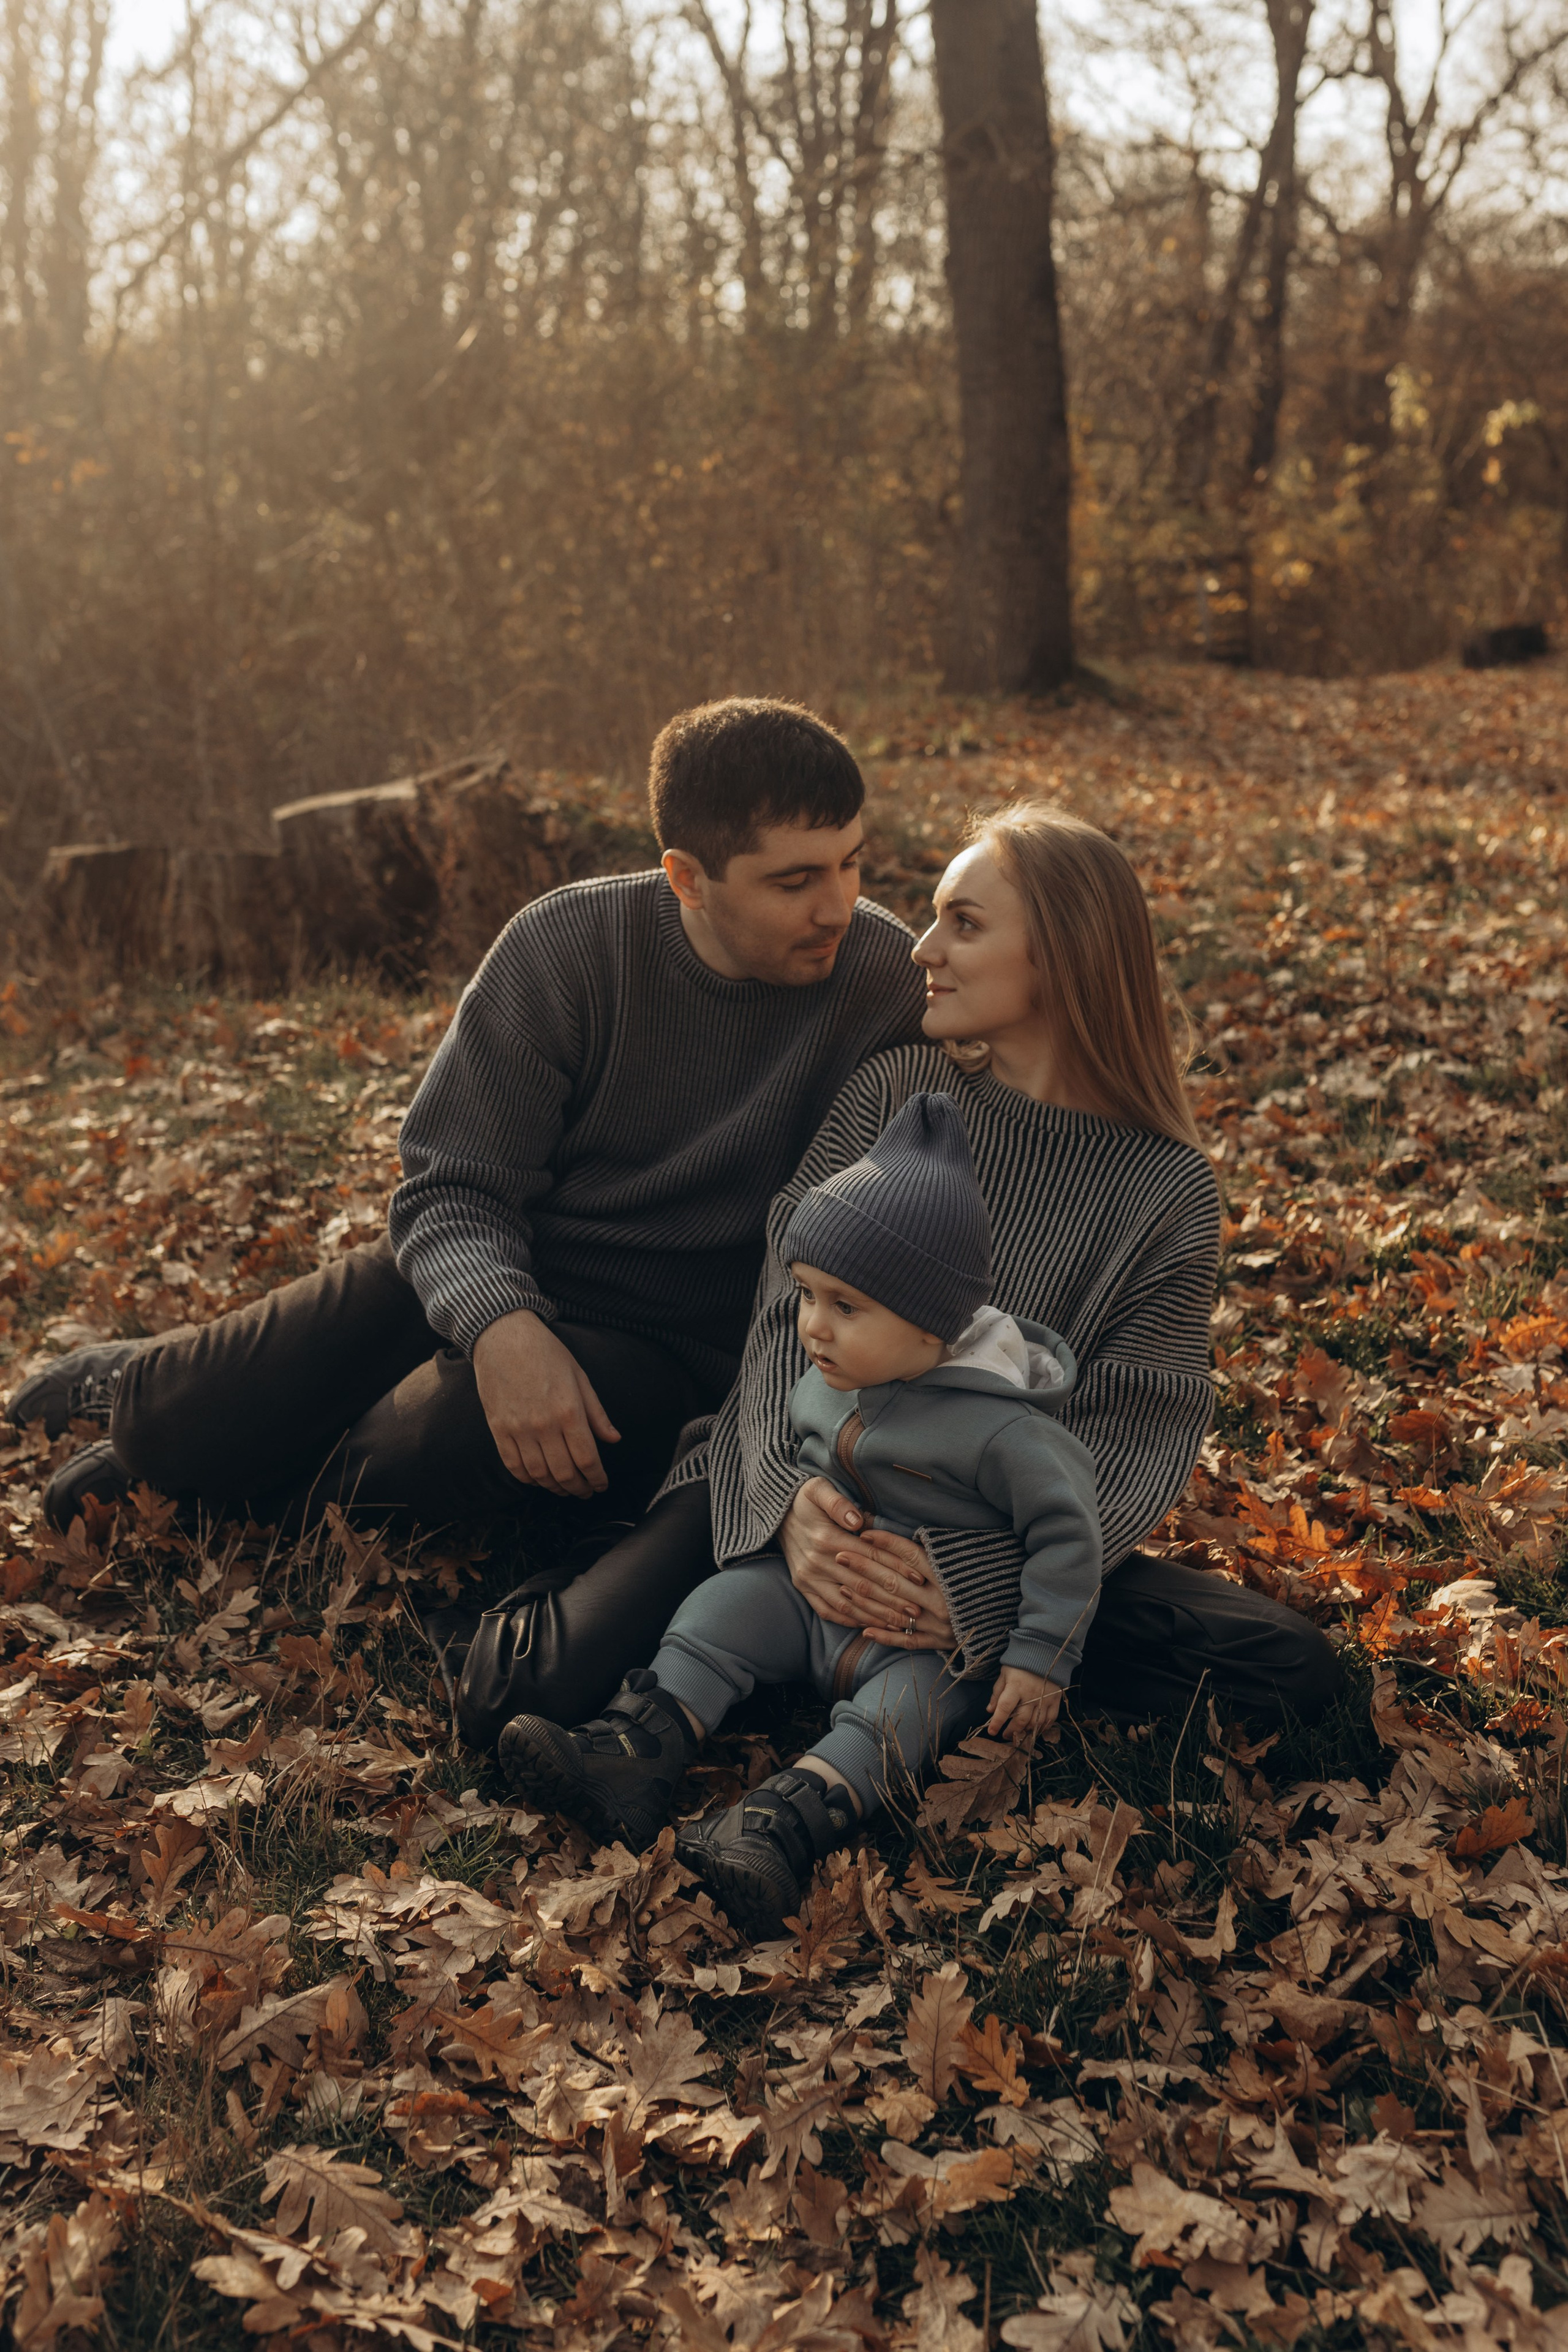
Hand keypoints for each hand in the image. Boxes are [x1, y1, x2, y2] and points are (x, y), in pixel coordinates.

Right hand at [472, 1310, 619, 1498]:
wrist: (503, 1337)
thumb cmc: (546, 1353)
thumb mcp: (580, 1377)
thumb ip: (597, 1413)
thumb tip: (614, 1439)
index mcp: (569, 1411)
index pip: (587, 1459)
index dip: (597, 1479)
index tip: (602, 1485)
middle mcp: (544, 1424)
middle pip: (565, 1472)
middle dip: (579, 1488)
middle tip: (586, 1491)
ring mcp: (518, 1429)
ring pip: (539, 1474)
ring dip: (555, 1488)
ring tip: (565, 1489)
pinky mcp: (498, 1429)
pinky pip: (513, 1465)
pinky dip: (528, 1479)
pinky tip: (539, 1480)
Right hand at [780, 1479, 954, 1644]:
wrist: (774, 1512)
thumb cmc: (804, 1498)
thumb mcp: (818, 1489)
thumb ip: (838, 1503)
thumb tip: (858, 1520)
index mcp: (827, 1539)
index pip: (869, 1557)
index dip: (896, 1568)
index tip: (918, 1579)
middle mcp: (817, 1562)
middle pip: (862, 1585)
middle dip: (892, 1600)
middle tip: (916, 1611)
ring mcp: (808, 1577)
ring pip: (846, 1603)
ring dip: (874, 1615)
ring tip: (898, 1624)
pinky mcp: (802, 1586)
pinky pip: (826, 1609)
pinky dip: (848, 1619)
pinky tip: (867, 1625)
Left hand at [986, 1667, 1061, 1744]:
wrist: (1044, 1651)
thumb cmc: (1020, 1662)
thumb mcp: (1005, 1673)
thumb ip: (997, 1692)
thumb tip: (990, 1710)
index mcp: (1015, 1686)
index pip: (1004, 1708)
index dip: (997, 1722)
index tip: (992, 1731)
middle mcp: (1031, 1694)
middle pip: (1021, 1720)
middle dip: (1011, 1731)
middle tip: (1005, 1735)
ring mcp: (1045, 1698)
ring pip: (1036, 1722)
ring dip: (1026, 1731)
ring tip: (1019, 1733)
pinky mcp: (1055, 1699)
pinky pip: (1050, 1719)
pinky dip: (1043, 1727)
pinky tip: (1035, 1729)